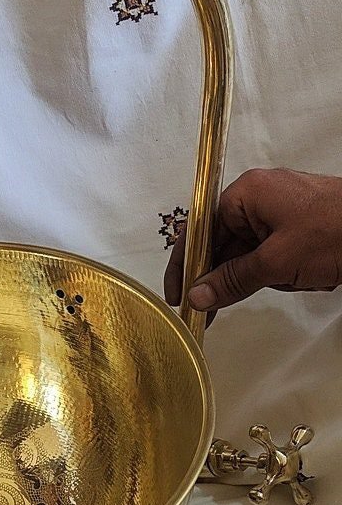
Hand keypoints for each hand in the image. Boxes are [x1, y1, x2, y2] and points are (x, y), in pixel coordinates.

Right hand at [164, 168, 341, 313]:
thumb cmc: (336, 232)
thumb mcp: (277, 262)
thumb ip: (232, 280)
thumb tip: (198, 296)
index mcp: (246, 193)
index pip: (199, 230)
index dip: (185, 264)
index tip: (178, 296)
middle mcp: (258, 198)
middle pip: (221, 243)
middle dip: (226, 275)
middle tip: (212, 311)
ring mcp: (279, 212)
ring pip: (247, 253)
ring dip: (260, 276)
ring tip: (287, 281)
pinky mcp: (296, 227)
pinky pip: (270, 254)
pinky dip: (277, 272)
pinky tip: (297, 279)